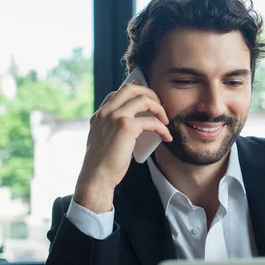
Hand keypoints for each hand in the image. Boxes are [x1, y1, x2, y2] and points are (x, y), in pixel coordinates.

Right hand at [73, 81, 172, 212]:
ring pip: (144, 99)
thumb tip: (135, 124)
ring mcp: (115, 117)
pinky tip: (166, 136)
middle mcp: (106, 112)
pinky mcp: (126, 127)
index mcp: (99, 114)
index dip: (135, 91)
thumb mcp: (103, 140)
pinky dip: (162, 128)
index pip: (118, 92)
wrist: (97, 176)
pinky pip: (152, 121)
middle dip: (150, 93)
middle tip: (160, 106)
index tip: (148, 98)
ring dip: (159, 108)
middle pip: (131, 88)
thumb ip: (112, 128)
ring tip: (165, 120)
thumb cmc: (103, 163)